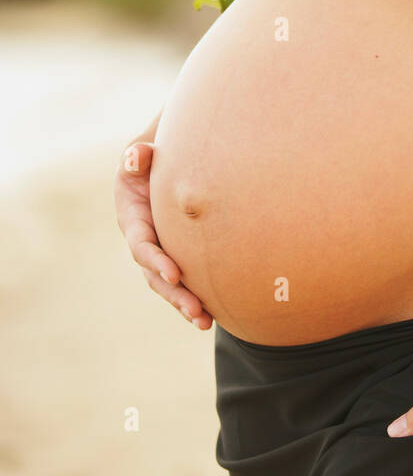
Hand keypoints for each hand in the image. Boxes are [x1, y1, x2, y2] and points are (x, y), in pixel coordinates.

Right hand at [114, 138, 212, 329]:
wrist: (167, 162)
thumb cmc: (155, 155)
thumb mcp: (142, 153)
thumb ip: (138, 155)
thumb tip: (138, 156)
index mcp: (133, 218)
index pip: (142, 245)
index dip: (156, 260)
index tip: (175, 274)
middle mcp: (145, 241)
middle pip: (156, 275)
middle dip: (174, 294)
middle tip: (196, 310)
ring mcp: (162, 251)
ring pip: (170, 285)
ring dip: (186, 304)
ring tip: (205, 322)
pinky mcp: (179, 255)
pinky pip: (186, 280)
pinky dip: (198, 296)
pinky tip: (215, 314)